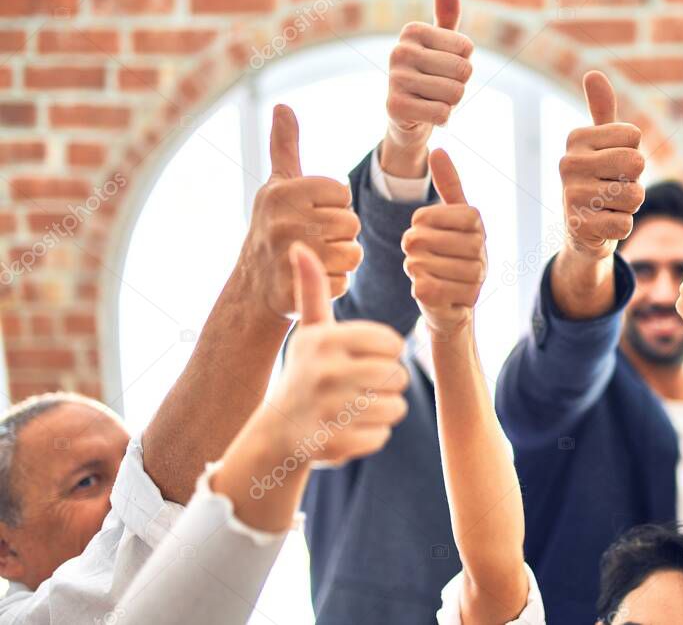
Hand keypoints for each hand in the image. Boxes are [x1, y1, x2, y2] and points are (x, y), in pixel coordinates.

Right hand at [240, 104, 362, 317]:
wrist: (254, 286)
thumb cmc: (274, 227)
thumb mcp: (277, 186)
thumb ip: (285, 147)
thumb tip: (281, 105)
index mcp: (283, 193)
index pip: (342, 194)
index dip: (334, 206)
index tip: (311, 214)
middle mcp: (282, 222)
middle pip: (351, 224)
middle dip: (341, 234)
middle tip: (315, 239)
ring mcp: (288, 257)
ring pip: (352, 254)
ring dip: (342, 259)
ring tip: (318, 258)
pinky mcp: (295, 290)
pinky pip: (344, 283)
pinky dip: (335, 284)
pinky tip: (314, 279)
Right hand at [269, 242, 408, 466]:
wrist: (277, 431)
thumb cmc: (305, 372)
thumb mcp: (309, 332)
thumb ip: (311, 290)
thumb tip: (299, 246)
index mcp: (326, 340)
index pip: (392, 343)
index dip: (385, 353)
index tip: (363, 359)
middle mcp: (325, 372)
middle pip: (397, 376)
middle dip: (387, 384)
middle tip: (362, 388)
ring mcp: (328, 411)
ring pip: (395, 408)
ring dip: (383, 411)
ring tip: (356, 408)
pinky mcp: (332, 444)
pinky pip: (381, 437)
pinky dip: (371, 437)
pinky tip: (348, 430)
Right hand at [382, 0, 472, 176]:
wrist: (406, 117)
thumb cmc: (429, 75)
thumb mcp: (441, 44)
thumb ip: (447, 14)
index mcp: (412, 31)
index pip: (467, 48)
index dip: (464, 64)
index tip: (444, 69)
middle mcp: (399, 50)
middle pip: (463, 71)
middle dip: (460, 86)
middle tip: (440, 89)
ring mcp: (394, 78)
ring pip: (455, 93)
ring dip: (451, 103)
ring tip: (433, 100)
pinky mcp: (395, 107)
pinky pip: (442, 113)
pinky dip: (443, 119)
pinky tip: (427, 115)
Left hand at [402, 149, 485, 334]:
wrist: (454, 303)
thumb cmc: (447, 254)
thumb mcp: (448, 217)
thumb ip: (447, 184)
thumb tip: (437, 150)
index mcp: (475, 222)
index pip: (427, 216)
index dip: (417, 224)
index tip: (422, 228)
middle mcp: (481, 247)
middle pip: (421, 241)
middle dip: (412, 248)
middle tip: (421, 254)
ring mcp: (476, 275)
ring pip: (420, 265)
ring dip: (415, 268)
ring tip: (427, 270)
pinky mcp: (466, 300)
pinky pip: (424, 288)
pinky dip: (418, 287)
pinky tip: (429, 288)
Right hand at [559, 71, 645, 261]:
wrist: (582, 231)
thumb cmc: (599, 181)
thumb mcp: (603, 145)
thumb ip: (602, 111)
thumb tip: (593, 73)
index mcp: (576, 138)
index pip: (633, 136)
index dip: (632, 153)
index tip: (613, 165)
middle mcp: (567, 163)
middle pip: (636, 163)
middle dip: (635, 180)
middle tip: (614, 188)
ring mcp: (571, 196)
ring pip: (635, 195)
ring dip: (629, 206)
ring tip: (608, 206)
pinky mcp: (579, 226)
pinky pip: (625, 223)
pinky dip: (621, 227)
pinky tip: (602, 224)